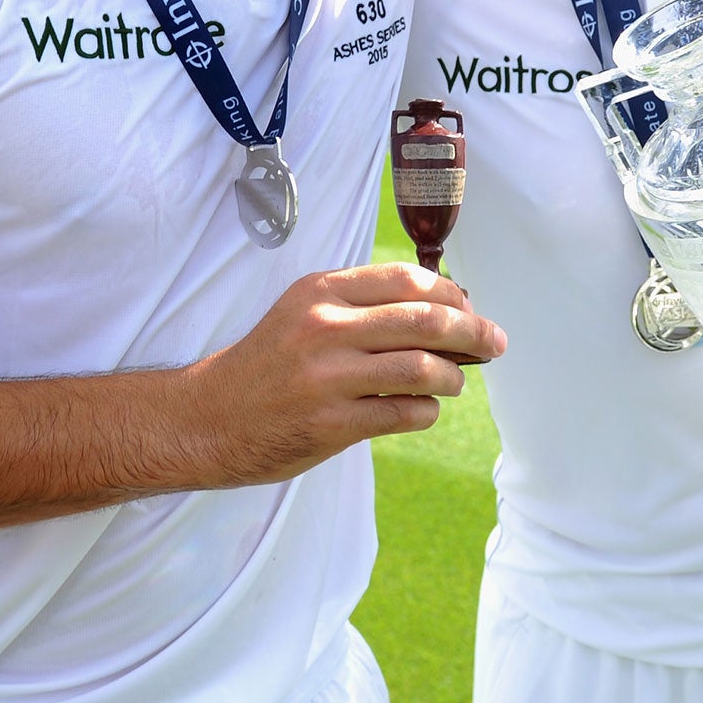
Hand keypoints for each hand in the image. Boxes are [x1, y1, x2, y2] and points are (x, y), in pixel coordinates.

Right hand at [185, 264, 504, 487]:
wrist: (207, 419)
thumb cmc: (267, 365)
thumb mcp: (303, 314)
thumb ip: (360, 306)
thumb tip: (443, 307)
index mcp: (321, 292)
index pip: (407, 279)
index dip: (452, 293)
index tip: (470, 308)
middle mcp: (324, 327)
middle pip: (426, 319)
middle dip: (473, 331)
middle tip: (495, 343)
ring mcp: (327, 377)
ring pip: (422, 367)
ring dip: (453, 376)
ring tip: (455, 382)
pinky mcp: (330, 424)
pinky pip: (403, 413)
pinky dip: (427, 410)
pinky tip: (424, 409)